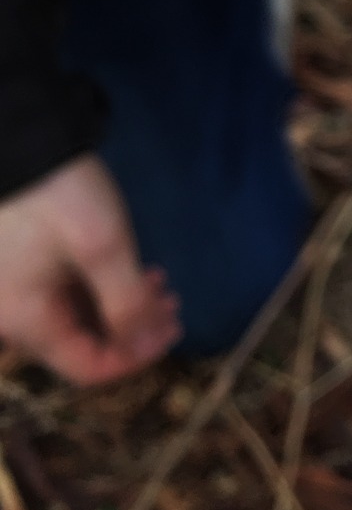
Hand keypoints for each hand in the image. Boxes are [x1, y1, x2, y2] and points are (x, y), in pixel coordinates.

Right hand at [0, 155, 180, 383]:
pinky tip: (138, 272)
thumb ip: (127, 304)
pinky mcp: (31, 266)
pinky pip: (73, 295)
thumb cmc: (60, 196)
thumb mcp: (103, 249)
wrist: (25, 141)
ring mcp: (23, 289)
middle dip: (136, 329)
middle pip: (86, 344)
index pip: (87, 368)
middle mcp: (17, 314)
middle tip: (175, 302)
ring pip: (83, 318)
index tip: (173, 331)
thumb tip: (145, 347)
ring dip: (127, 307)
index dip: (136, 357)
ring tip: (162, 282)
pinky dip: (108, 290)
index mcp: (26, 320)